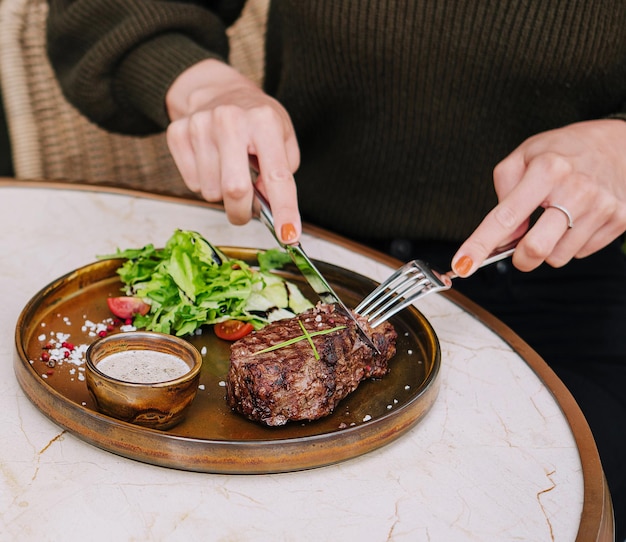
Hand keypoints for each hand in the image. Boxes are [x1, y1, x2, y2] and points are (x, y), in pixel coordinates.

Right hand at [165, 59, 300, 242]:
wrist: (217, 90)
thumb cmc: (255, 119)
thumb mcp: (282, 138)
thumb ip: (282, 172)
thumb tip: (266, 203)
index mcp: (263, 121)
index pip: (277, 176)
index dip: (284, 210)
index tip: (288, 235)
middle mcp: (230, 119)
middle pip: (235, 190)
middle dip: (243, 212)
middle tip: (247, 211)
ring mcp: (199, 125)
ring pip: (211, 192)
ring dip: (223, 194)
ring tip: (230, 170)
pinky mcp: (177, 133)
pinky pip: (192, 184)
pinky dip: (205, 183)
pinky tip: (212, 163)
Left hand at [452, 119, 625, 275]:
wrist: (621, 144)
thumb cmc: (564, 151)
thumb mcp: (525, 155)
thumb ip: (505, 192)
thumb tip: (503, 235)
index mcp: (547, 169)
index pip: (505, 217)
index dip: (480, 244)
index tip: (463, 264)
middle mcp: (576, 190)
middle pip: (535, 249)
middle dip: (520, 258)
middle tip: (519, 248)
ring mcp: (601, 207)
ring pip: (558, 257)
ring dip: (549, 247)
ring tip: (557, 218)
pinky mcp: (619, 220)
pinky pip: (581, 253)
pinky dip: (571, 243)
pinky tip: (576, 219)